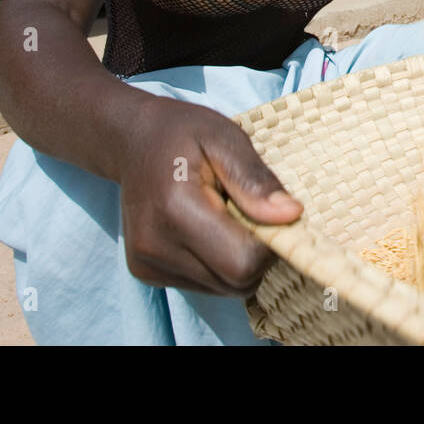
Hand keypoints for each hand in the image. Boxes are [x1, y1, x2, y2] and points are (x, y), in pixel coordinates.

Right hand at [118, 97, 303, 296]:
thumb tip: (291, 216)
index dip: (268, 242)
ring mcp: (146, 264)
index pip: (243, 261)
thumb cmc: (185, 134)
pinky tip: (204, 229)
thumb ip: (256, 180)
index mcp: (176, 209)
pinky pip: (204, 285)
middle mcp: (154, 246)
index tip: (266, 210)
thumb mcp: (226, 139)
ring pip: (223, 289)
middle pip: (235, 282)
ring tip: (222, 216)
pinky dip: (216, 264)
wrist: (133, 140)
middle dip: (256, 253)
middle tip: (246, 210)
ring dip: (236, 260)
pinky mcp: (145, 273)